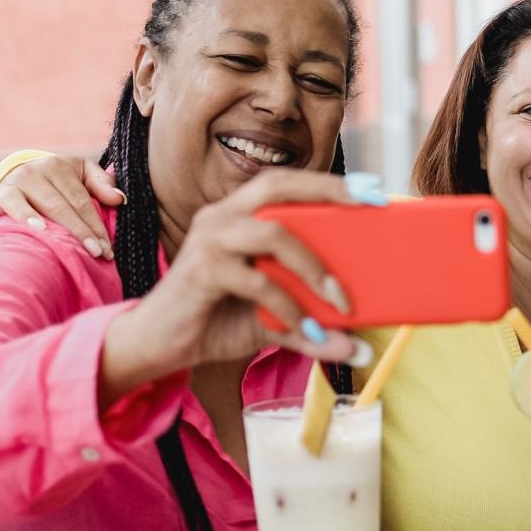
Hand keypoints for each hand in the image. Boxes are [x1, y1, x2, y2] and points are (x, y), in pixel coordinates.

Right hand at [0, 154, 124, 259]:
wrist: (20, 179)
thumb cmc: (59, 183)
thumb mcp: (82, 174)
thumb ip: (101, 183)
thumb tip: (120, 199)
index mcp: (55, 167)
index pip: (80, 199)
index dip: (94, 224)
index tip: (107, 249)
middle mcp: (28, 174)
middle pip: (55, 205)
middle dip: (76, 231)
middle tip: (93, 254)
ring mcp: (3, 189)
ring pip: (16, 202)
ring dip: (27, 216)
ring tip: (44, 234)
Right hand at [99, 168, 368, 403]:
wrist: (157, 347)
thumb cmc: (215, 321)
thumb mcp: (272, 320)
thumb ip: (311, 328)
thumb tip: (359, 348)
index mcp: (240, 215)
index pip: (287, 184)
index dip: (329, 182)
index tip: (373, 189)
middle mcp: (222, 216)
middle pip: (278, 186)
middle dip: (328, 190)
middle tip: (368, 204)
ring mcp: (210, 239)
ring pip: (273, 233)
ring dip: (314, 266)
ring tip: (340, 301)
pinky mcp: (202, 270)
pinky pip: (256, 281)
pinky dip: (288, 305)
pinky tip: (306, 329)